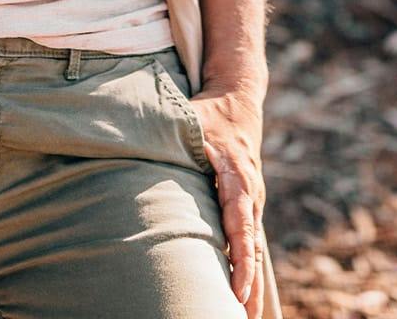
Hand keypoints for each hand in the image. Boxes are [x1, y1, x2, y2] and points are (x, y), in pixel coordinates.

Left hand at [188, 83, 266, 316]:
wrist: (237, 99)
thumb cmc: (207, 113)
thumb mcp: (190, 119)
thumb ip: (171, 134)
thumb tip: (141, 140)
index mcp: (238, 177)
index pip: (241, 225)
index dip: (240, 259)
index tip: (238, 290)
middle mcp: (250, 194)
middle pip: (252, 247)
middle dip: (250, 285)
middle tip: (243, 317)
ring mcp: (252, 203)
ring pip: (255, 251)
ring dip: (254, 286)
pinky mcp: (247, 208)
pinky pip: (250, 244)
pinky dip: (250, 273)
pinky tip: (245, 300)